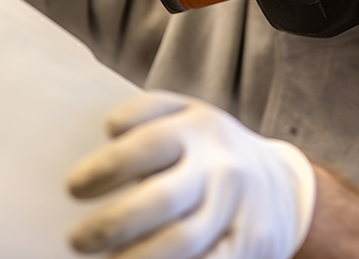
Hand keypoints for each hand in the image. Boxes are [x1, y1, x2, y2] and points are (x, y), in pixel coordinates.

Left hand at [66, 91, 315, 258]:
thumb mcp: (187, 116)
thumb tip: (110, 131)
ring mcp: (237, 210)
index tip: (74, 189)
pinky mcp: (248, 247)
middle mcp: (221, 168)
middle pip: (163, 199)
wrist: (284, 185)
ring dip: (137, 258)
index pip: (151, 143)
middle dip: (113, 223)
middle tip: (78, 240)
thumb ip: (146, 114)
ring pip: (183, 243)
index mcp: (200, 128)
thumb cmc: (210, 150)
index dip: (108, 166)